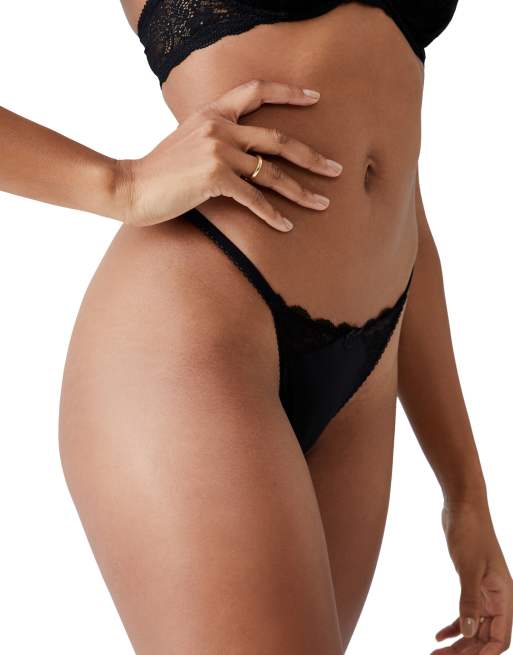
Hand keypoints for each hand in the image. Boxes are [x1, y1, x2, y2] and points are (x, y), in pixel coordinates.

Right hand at [117, 79, 342, 230]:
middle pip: (278, 139)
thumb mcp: (187, 140)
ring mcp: (218, 150)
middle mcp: (219, 126)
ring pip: (272, 172)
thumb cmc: (158, 170)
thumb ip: (215, 136)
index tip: (315, 98)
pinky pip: (253, 197)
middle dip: (312, 156)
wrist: (129, 186)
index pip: (256, 91)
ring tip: (324, 203)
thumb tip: (242, 152)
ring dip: (301, 190)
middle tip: (337, 169)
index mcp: (212, 111)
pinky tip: (287, 226)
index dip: (288, 93)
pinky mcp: (214, 177)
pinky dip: (272, 214)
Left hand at [431, 501, 512, 654]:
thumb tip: (467, 633)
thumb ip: (469, 601)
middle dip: (466, 653)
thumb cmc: (470, 532)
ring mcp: (485, 592)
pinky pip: (466, 613)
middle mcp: (498, 598)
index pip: (500, 638)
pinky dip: (453, 625)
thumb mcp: (468, 568)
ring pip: (474, 627)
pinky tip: (438, 635)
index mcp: (504, 596)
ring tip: (436, 653)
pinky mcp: (471, 583)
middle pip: (485, 637)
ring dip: (458, 643)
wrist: (463, 506)